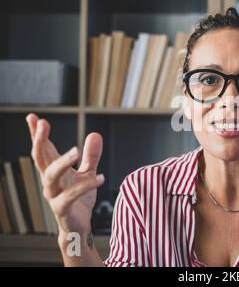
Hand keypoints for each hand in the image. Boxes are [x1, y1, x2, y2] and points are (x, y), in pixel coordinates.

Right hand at [26, 113, 103, 238]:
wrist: (78, 227)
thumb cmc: (79, 199)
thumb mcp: (87, 173)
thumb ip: (90, 156)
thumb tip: (95, 134)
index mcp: (54, 171)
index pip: (43, 149)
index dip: (36, 134)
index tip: (33, 116)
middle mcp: (49, 181)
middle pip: (40, 158)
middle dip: (39, 140)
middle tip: (43, 123)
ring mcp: (53, 195)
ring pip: (51, 175)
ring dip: (62, 161)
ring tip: (75, 149)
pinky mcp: (62, 208)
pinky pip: (72, 195)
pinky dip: (87, 185)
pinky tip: (101, 177)